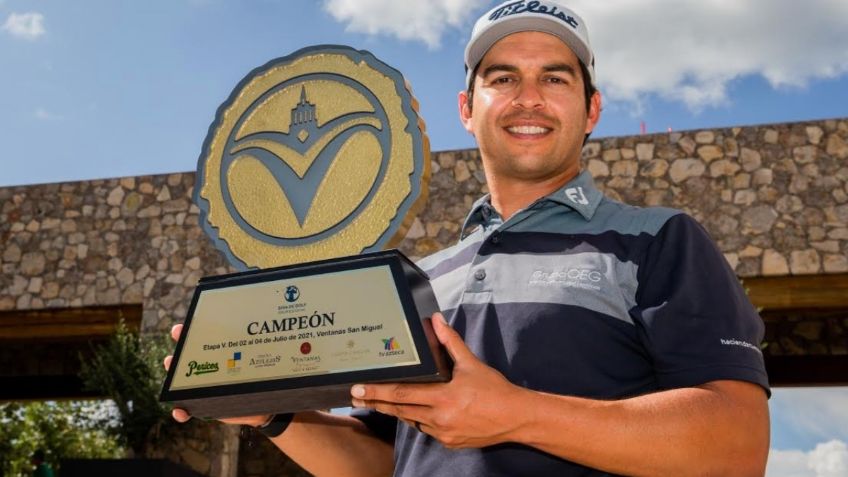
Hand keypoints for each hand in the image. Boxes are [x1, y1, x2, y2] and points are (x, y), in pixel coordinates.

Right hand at [164, 323, 270, 426]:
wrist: (260, 405)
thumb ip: (258, 353)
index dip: (186, 334)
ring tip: (173, 382)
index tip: (179, 329)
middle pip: (185, 362)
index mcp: (216, 355)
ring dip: (172, 382)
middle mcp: (206, 369)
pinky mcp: (202, 407)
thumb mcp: (256, 364)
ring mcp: (201, 388)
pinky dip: (181, 411)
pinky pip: (186, 410)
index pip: (198, 341)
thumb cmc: (256, 379)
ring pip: (180, 384)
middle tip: (172, 358)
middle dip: (176, 357)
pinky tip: (180, 412)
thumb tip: (270, 331)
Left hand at [350, 313, 525, 448]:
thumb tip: (437, 320)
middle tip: (356, 397)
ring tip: (377, 402)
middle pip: (399, 410)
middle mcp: (439, 418)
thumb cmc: (495, 390)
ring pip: (411, 421)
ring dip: (395, 411)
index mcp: (443, 397)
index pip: (402, 394)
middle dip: (376, 402)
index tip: (359, 388)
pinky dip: (416, 419)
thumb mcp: (471, 363)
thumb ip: (450, 342)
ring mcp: (443, 433)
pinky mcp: (449, 442)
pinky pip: (425, 429)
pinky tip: (410, 411)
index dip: (378, 391)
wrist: (516, 418)